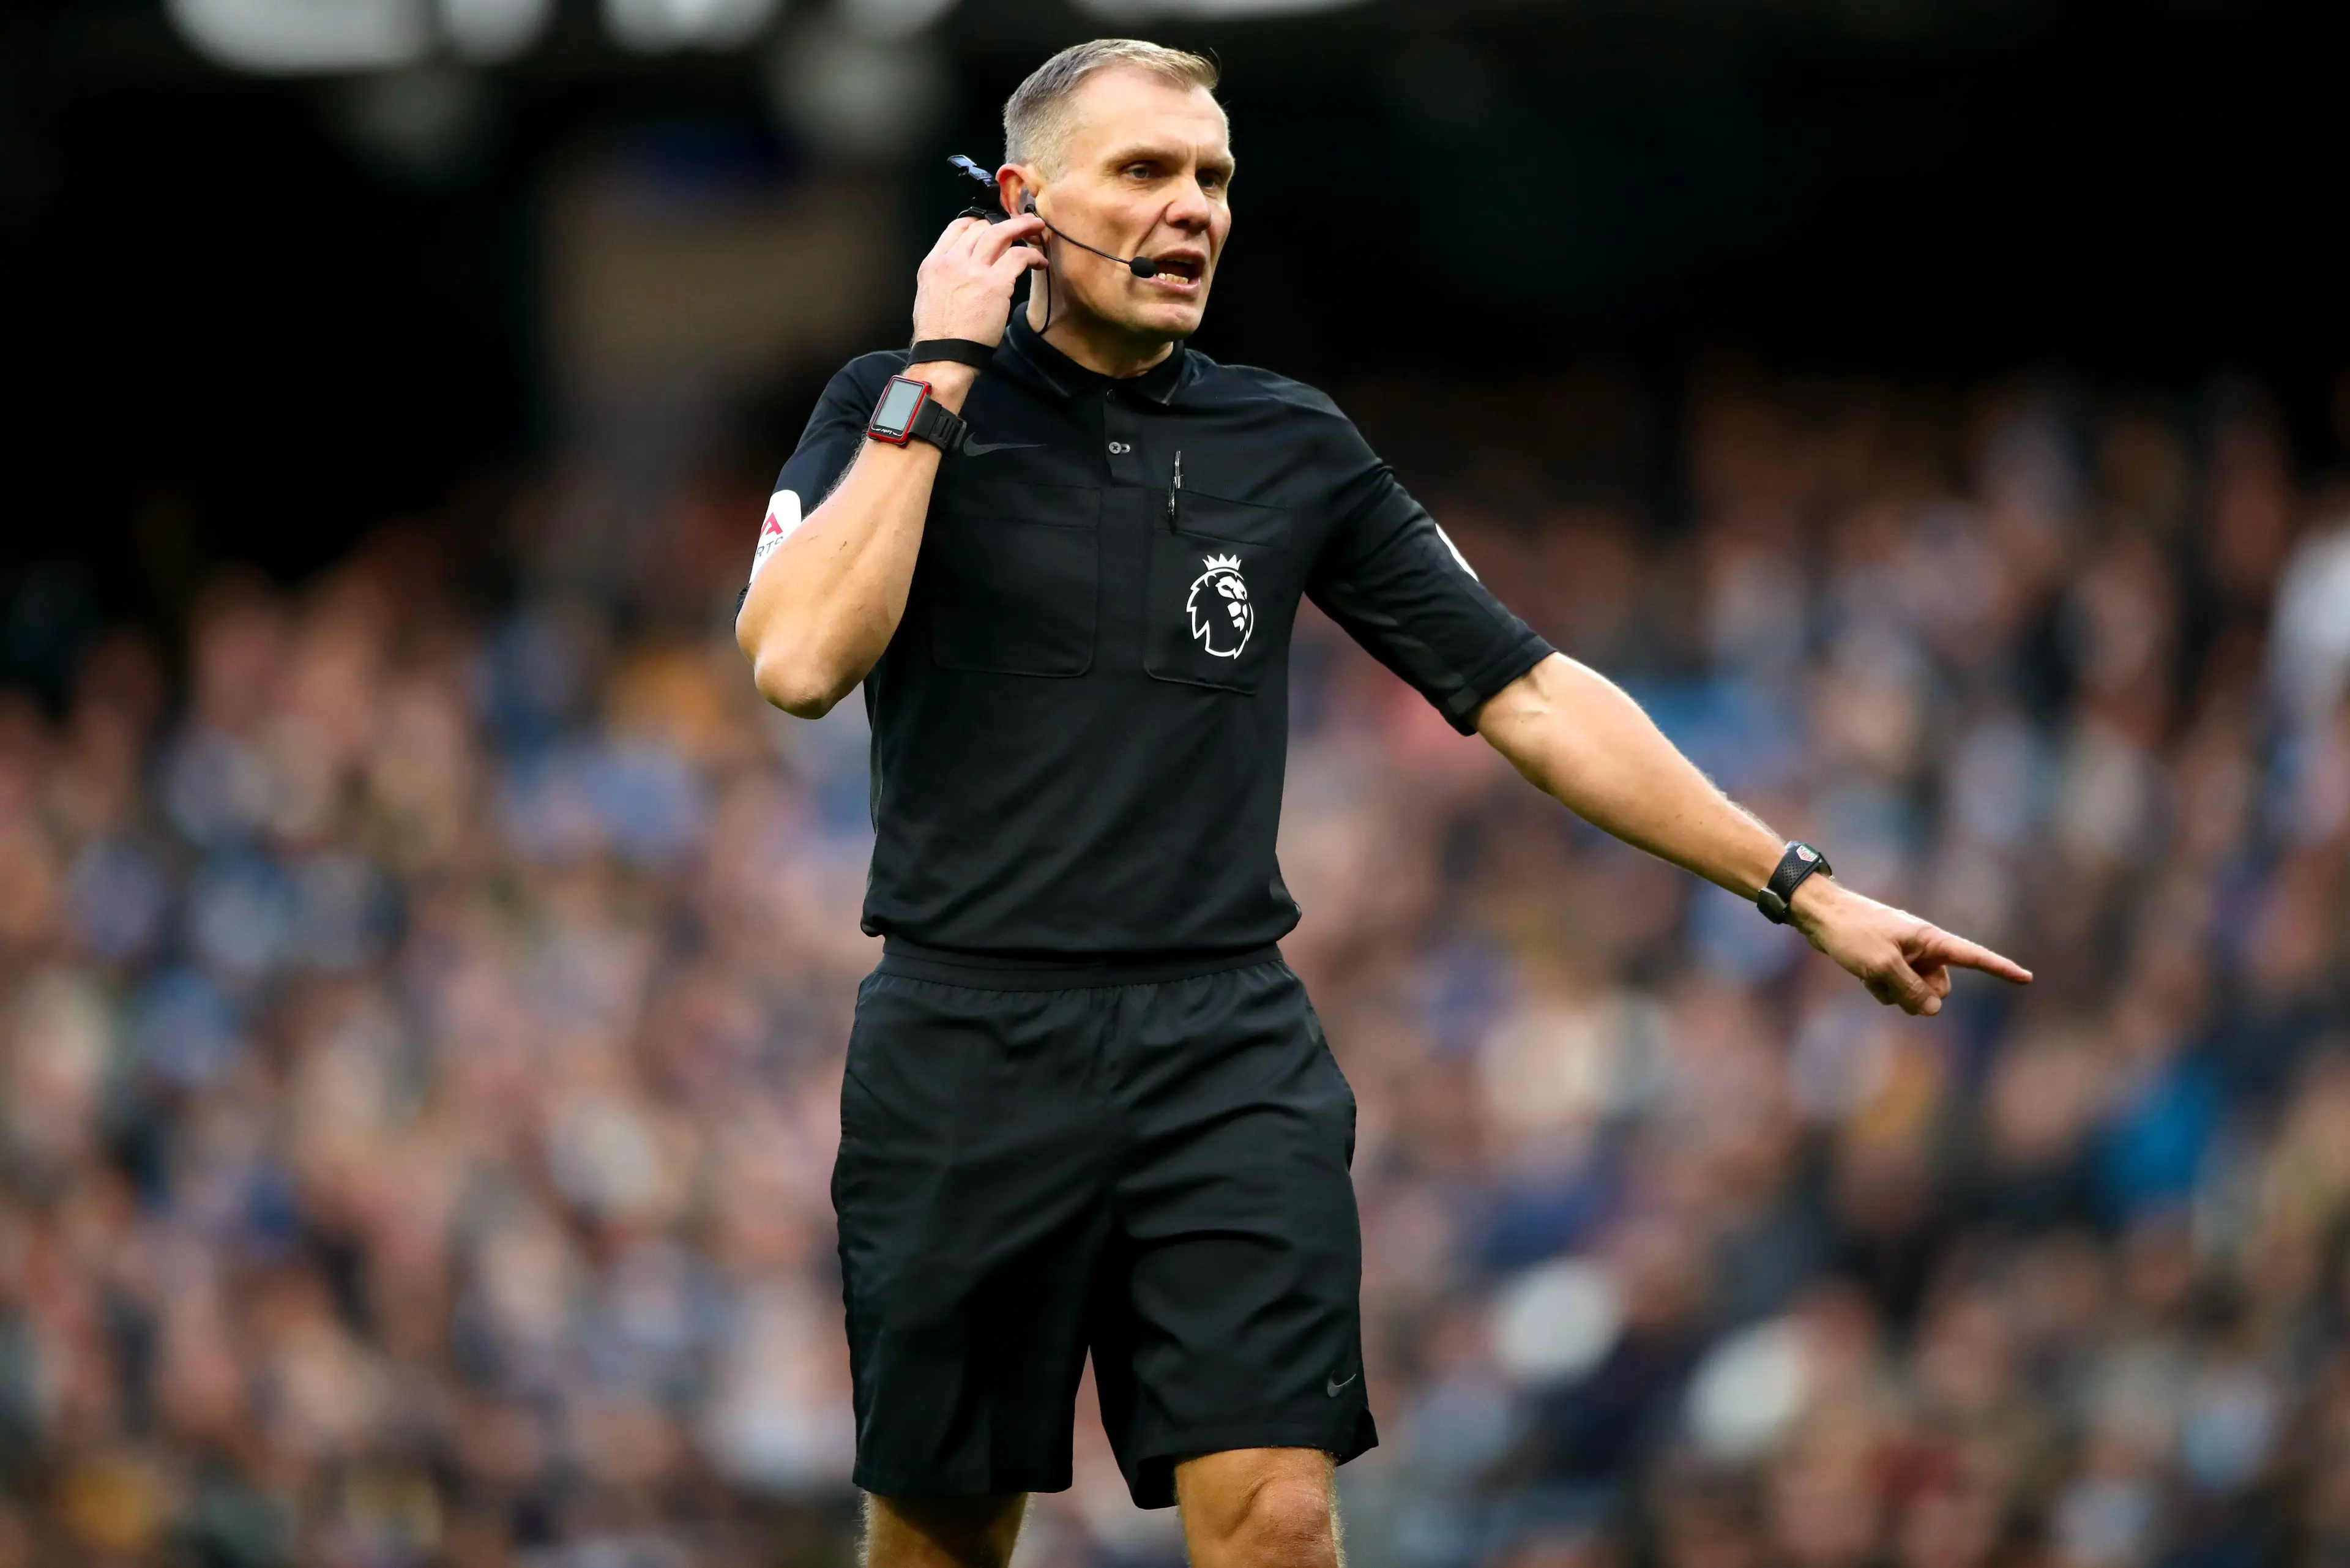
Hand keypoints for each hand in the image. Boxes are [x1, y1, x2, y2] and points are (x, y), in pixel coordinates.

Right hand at [911, 212, 1047, 346]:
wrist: (944, 355)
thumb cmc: (938, 334)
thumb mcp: (929, 294)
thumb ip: (945, 275)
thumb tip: (963, 269)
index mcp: (934, 263)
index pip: (957, 227)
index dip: (979, 221)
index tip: (992, 225)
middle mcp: (952, 261)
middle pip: (981, 226)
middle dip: (1004, 222)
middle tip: (1021, 224)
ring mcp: (974, 270)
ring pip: (1001, 233)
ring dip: (1022, 227)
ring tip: (1037, 228)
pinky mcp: (995, 283)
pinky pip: (1019, 256)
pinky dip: (1032, 256)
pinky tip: (1039, 263)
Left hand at [1790, 877, 2032, 1015]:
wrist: (1819, 915)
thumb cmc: (1852, 933)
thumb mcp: (1882, 966)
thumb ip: (1912, 991)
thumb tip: (1934, 1010)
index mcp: (1930, 940)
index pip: (1974, 957)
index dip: (2001, 969)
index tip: (2027, 978)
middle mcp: (1923, 947)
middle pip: (1939, 989)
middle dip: (1918, 994)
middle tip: (1890, 977)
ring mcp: (1906, 956)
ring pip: (1914, 993)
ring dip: (1894, 992)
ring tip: (1870, 971)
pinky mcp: (1888, 963)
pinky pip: (1894, 989)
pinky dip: (1880, 987)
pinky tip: (1862, 974)